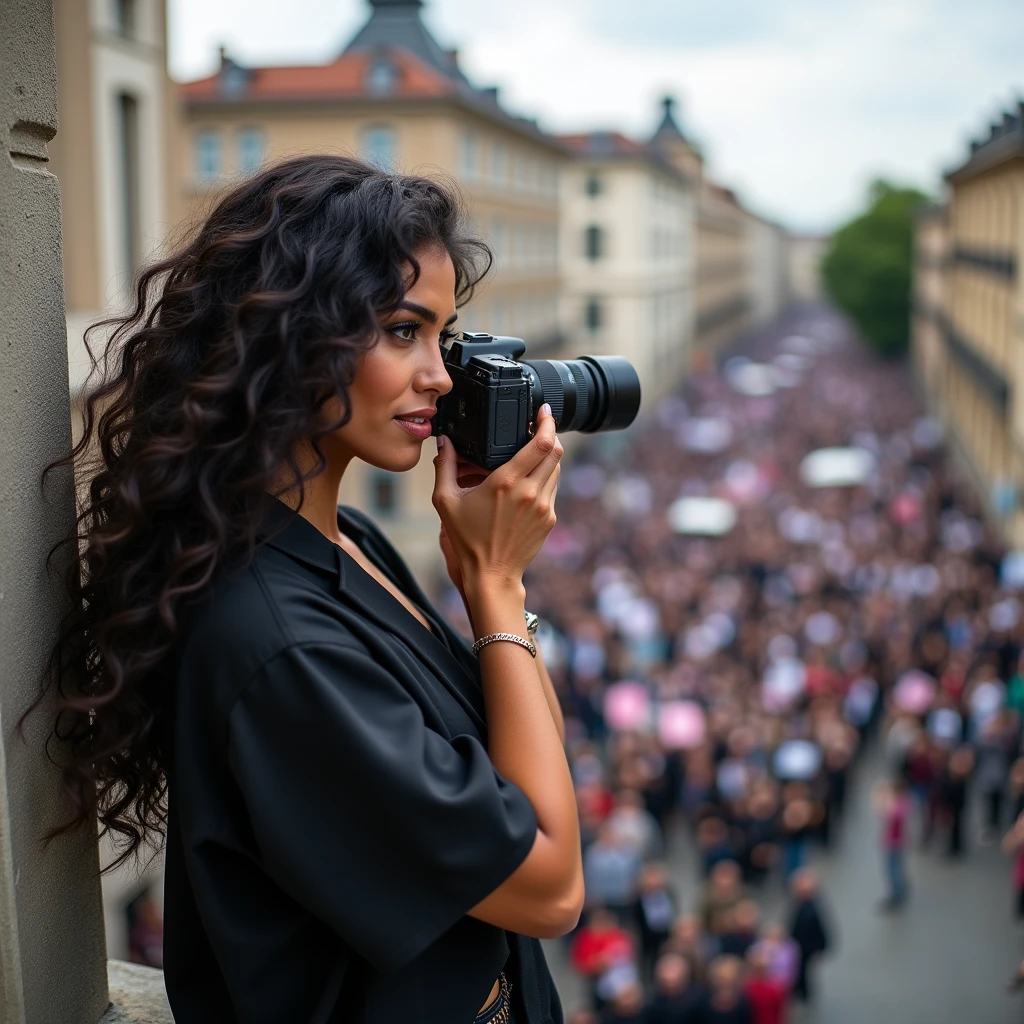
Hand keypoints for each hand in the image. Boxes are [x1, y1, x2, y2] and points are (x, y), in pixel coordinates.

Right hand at [432, 405, 561, 595]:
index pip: (541, 444)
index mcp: (506, 482)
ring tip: (533, 452)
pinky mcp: (549, 518)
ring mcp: (543, 506)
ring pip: (556, 469)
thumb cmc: (467, 539)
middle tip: (541, 426)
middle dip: (551, 434)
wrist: (492, 573)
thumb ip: (445, 467)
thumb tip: (444, 442)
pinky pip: (552, 488)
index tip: (544, 412)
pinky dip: (545, 477)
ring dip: (549, 456)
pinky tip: (529, 480)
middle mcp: (530, 491)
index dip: (547, 423)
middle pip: (556, 451)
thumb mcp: (446, 501)